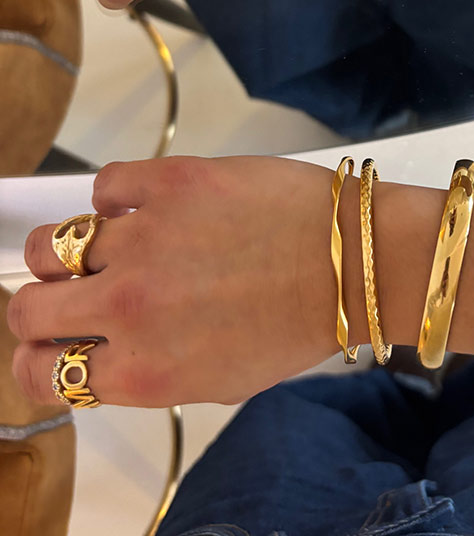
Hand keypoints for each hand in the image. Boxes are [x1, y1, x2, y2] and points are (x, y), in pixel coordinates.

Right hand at [7, 156, 349, 406]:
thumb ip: (147, 373)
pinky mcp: (170, 182)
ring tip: (113, 245)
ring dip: (72, 250)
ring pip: (51, 244)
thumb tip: (100, 355)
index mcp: (142, 370)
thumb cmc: (300, 320)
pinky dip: (117, 197)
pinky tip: (148, 207)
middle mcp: (130, 307)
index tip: (50, 344)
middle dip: (43, 304)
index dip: (39, 359)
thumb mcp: (220, 379)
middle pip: (25, 308)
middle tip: (74, 292)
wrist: (353, 258)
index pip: (39, 373)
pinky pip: (105, 185)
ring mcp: (145, 238)